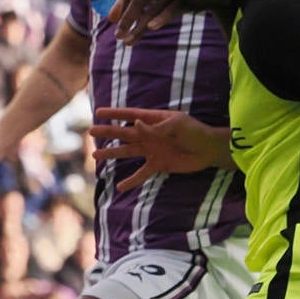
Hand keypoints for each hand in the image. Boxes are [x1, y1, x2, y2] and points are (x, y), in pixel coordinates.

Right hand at [90, 107, 230, 192]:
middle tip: (91, 131)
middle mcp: (149, 135)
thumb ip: (156, 126)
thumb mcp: (177, 124)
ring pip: (127, 152)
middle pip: (124, 133)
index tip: (98, 112)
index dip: (114, 114)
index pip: (130, 114)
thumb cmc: (195, 132)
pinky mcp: (158, 165)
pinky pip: (141, 173)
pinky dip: (131, 180)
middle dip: (108, 132)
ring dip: (112, 154)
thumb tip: (136, 124)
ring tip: (95, 155)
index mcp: (154, 120)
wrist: (208, 150)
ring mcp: (152, 150)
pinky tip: (120, 186)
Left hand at [114, 0, 183, 44]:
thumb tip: (110, 17)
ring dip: (140, 26)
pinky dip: (162, 17)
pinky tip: (151, 27)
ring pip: (153, 8)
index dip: (121, 9)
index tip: (113, 24)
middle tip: (117, 36)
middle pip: (139, 0)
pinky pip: (173, 8)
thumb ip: (134, 1)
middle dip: (127, 19)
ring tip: (129, 41)